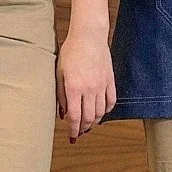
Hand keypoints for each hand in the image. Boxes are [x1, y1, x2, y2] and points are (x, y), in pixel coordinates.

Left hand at [57, 28, 116, 142]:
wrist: (89, 36)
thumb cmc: (71, 51)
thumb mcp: (59, 73)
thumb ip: (61, 95)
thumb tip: (63, 113)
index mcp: (74, 88)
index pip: (75, 117)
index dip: (73, 129)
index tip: (72, 135)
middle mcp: (89, 89)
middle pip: (89, 117)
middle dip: (84, 128)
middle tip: (79, 132)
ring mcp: (102, 85)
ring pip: (101, 112)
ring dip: (95, 121)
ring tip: (89, 124)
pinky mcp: (110, 80)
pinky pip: (111, 101)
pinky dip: (107, 110)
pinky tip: (102, 111)